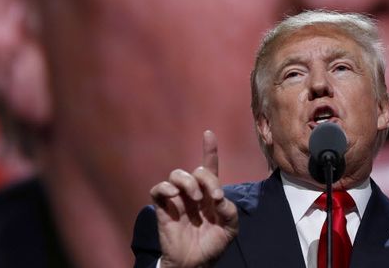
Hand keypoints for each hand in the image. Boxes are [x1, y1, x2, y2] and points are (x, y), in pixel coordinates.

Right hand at [150, 130, 238, 267]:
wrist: (195, 263)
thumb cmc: (212, 244)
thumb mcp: (230, 228)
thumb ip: (230, 210)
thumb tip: (218, 198)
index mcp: (210, 194)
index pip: (209, 167)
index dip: (209, 150)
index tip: (208, 133)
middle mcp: (194, 192)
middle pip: (196, 170)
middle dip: (206, 179)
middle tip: (213, 197)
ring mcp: (178, 199)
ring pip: (176, 174)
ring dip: (188, 182)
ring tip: (195, 198)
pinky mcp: (164, 208)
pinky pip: (158, 189)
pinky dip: (165, 187)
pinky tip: (175, 195)